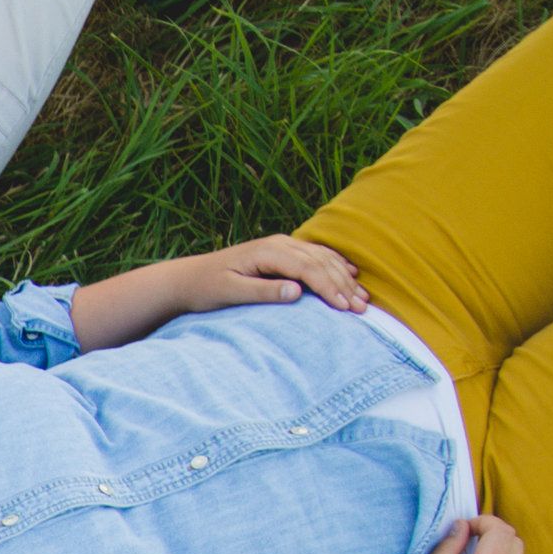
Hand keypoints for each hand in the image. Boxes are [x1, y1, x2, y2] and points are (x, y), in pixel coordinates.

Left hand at [166, 234, 368, 316]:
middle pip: (321, 262)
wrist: (189, 277)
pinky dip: (336, 266)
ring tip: (363, 299)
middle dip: (343, 286)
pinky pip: (316, 256)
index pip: (308, 268)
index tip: (344, 308)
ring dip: (344, 278)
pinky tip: (352, 276)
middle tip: (363, 309)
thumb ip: (262, 291)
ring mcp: (282, 246)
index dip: (329, 288)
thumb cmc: (206, 288)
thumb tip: (296, 292)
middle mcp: (279, 244)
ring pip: (323, 258)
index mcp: (268, 252)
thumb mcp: (230, 292)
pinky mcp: (283, 252)